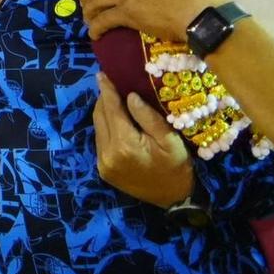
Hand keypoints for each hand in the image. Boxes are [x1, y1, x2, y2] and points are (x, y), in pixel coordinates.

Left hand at [92, 73, 193, 206]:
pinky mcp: (103, 169)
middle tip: (110, 83)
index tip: (102, 73)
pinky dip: (106, 127)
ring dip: (104, 112)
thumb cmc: (176, 167)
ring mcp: (103, 163)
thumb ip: (148, 117)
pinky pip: (100, 140)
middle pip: (100, 117)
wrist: (173, 199)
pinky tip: (116, 120)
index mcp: (125, 145)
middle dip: (104, 99)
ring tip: (113, 98)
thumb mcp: (170, 140)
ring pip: (98, 128)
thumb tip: (129, 95)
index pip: (111, 110)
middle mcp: (108, 154)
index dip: (107, 90)